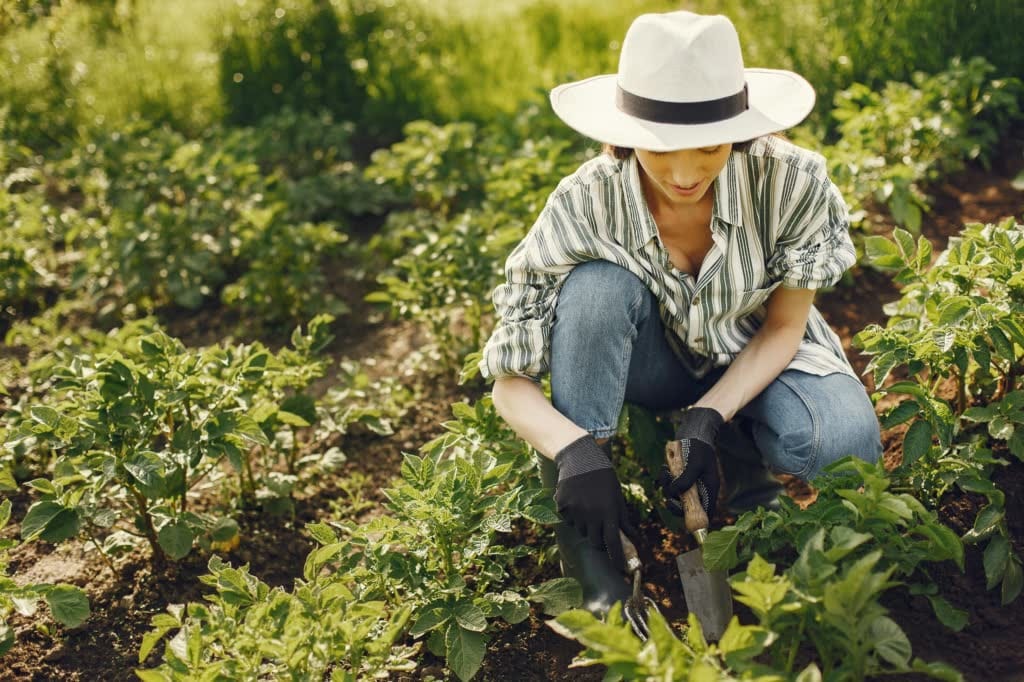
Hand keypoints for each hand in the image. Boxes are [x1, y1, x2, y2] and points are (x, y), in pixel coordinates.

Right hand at [553, 435, 636, 569]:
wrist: (580, 458)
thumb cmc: (604, 477)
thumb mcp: (617, 496)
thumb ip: (623, 518)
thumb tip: (633, 537)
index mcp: (609, 512)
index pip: (613, 543)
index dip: (617, 558)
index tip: (620, 568)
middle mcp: (592, 514)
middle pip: (595, 541)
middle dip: (598, 539)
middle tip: (599, 528)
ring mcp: (576, 511)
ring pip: (580, 530)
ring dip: (585, 525)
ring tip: (587, 505)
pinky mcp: (562, 506)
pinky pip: (568, 519)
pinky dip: (572, 514)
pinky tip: (576, 499)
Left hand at [659, 406, 723, 517]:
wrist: (693, 431)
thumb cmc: (698, 447)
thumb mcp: (695, 464)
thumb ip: (686, 480)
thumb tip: (674, 494)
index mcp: (709, 489)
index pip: (705, 511)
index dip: (694, 517)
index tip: (681, 512)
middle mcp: (700, 489)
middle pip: (687, 507)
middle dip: (674, 501)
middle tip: (667, 494)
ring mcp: (690, 484)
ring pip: (675, 496)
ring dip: (667, 487)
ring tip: (666, 472)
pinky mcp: (680, 477)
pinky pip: (670, 485)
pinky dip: (664, 479)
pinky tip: (664, 468)